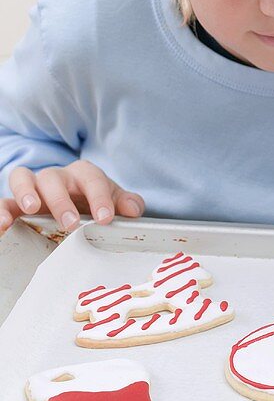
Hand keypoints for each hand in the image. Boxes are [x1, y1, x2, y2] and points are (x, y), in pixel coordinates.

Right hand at [0, 161, 143, 234]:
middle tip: (70, 223)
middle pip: (54, 178)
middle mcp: (56, 177)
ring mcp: (33, 188)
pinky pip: (4, 202)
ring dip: (25, 192)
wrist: (74, 201)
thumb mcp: (111, 201)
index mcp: (83, 174)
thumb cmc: (92, 201)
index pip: (92, 178)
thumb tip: (134, 210)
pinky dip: (2, 211)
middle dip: (62, 200)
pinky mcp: (15, 203)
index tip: (105, 218)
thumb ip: (125, 203)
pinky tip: (3, 226)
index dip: (100, 197)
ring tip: (30, 209)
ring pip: (22, 178)